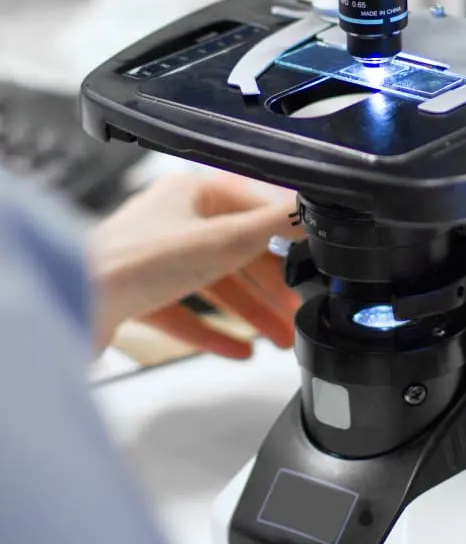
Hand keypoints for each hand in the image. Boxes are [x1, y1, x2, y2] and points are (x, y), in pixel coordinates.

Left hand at [88, 173, 301, 357]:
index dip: (285, 236)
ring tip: (279, 338)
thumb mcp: (222, 240)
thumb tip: (311, 212)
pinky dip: (215, 331)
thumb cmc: (135, 261)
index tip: (312, 257)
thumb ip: (272, 226)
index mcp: (191, 192)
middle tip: (297, 308)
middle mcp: (173, 222)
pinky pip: (188, 312)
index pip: (253, 209)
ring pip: (216, 285)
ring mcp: (155, 260)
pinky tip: (238, 351)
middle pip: (237, 253)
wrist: (76, 303)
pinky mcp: (140, 295)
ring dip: (251, 313)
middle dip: (271, 286)